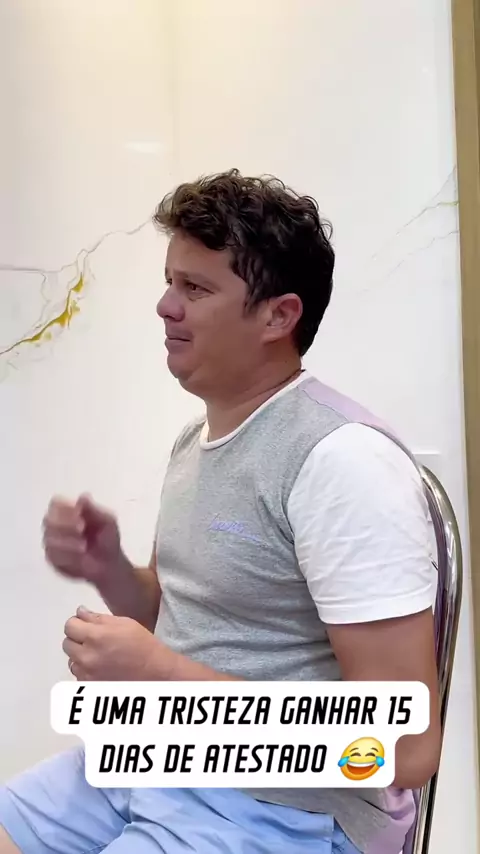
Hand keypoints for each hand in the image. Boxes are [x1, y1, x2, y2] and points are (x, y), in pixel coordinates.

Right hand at [43, 494, 124, 584]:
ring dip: (67, 541)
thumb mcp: (107, 522)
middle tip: (82, 527)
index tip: (79, 512)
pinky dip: (67, 555)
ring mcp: (52, 544)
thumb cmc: (107, 539)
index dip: (65, 507)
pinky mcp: (53, 560)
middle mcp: (56, 526)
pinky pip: (53, 556)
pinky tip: (80, 556)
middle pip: (48, 519)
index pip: (56, 503)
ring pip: (49, 538)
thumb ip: (94, 510)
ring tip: (84, 545)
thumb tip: (83, 496)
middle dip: (65, 523)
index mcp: (68, 512)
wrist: (110, 564)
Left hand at [63, 607, 177, 680]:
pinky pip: (78, 674)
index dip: (76, 623)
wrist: (154, 673)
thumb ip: (98, 618)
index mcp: (96, 637)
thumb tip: (80, 612)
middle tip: (93, 639)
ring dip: (80, 655)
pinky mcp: (89, 686)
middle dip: (77, 638)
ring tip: (98, 654)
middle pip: (67, 643)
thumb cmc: (142, 645)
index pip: (69, 626)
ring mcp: (86, 674)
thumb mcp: (124, 623)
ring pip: (71, 660)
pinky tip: (100, 666)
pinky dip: (85, 669)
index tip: (84, 624)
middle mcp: (87, 656)